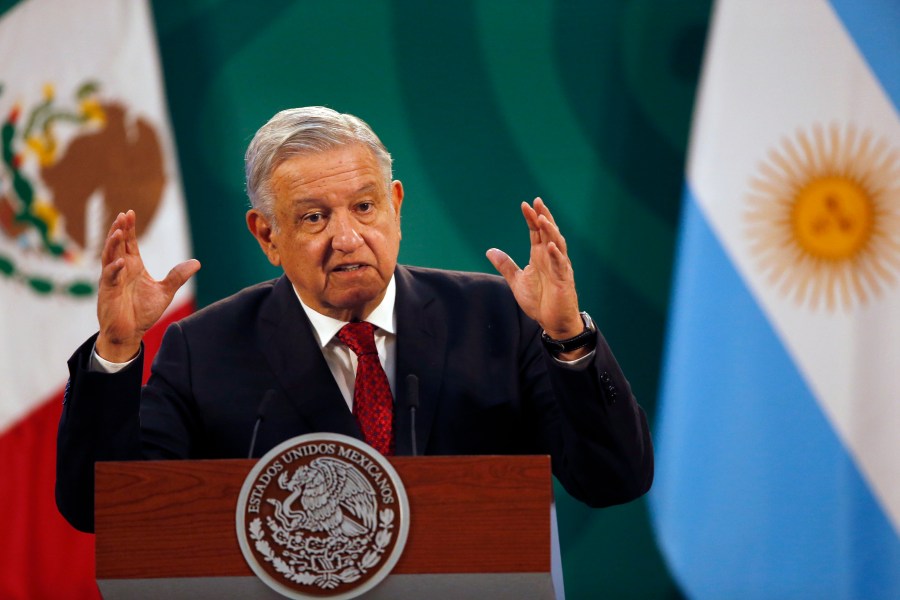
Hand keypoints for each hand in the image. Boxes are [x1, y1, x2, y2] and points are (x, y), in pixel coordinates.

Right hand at [95, 210, 199, 361]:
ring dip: (113, 244)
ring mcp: (112, 280)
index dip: (129, 228)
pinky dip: (114, 269)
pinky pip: (110, 278)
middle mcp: (121, 270)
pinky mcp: (108, 293)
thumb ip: (177, 276)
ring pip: (109, 257)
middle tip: (123, 215)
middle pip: (117, 245)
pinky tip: (120, 262)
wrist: (130, 333)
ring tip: (118, 231)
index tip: (130, 213)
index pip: (130, 243)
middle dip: (119, 230)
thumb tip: (197, 263)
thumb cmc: (142, 312)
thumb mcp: (165, 291)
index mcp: (133, 266)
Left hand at [486, 198, 584, 343]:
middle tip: (537, 202)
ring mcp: (559, 268)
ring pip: (557, 244)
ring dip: (550, 231)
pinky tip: (552, 246)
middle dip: (543, 217)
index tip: (525, 204)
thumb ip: (506, 265)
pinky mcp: (564, 280)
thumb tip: (490, 251)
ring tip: (542, 218)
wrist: (553, 322)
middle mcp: (551, 258)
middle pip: (548, 232)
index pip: (536, 232)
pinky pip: (561, 265)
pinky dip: (557, 255)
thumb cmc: (539, 301)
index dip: (531, 218)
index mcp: (540, 256)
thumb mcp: (517, 280)